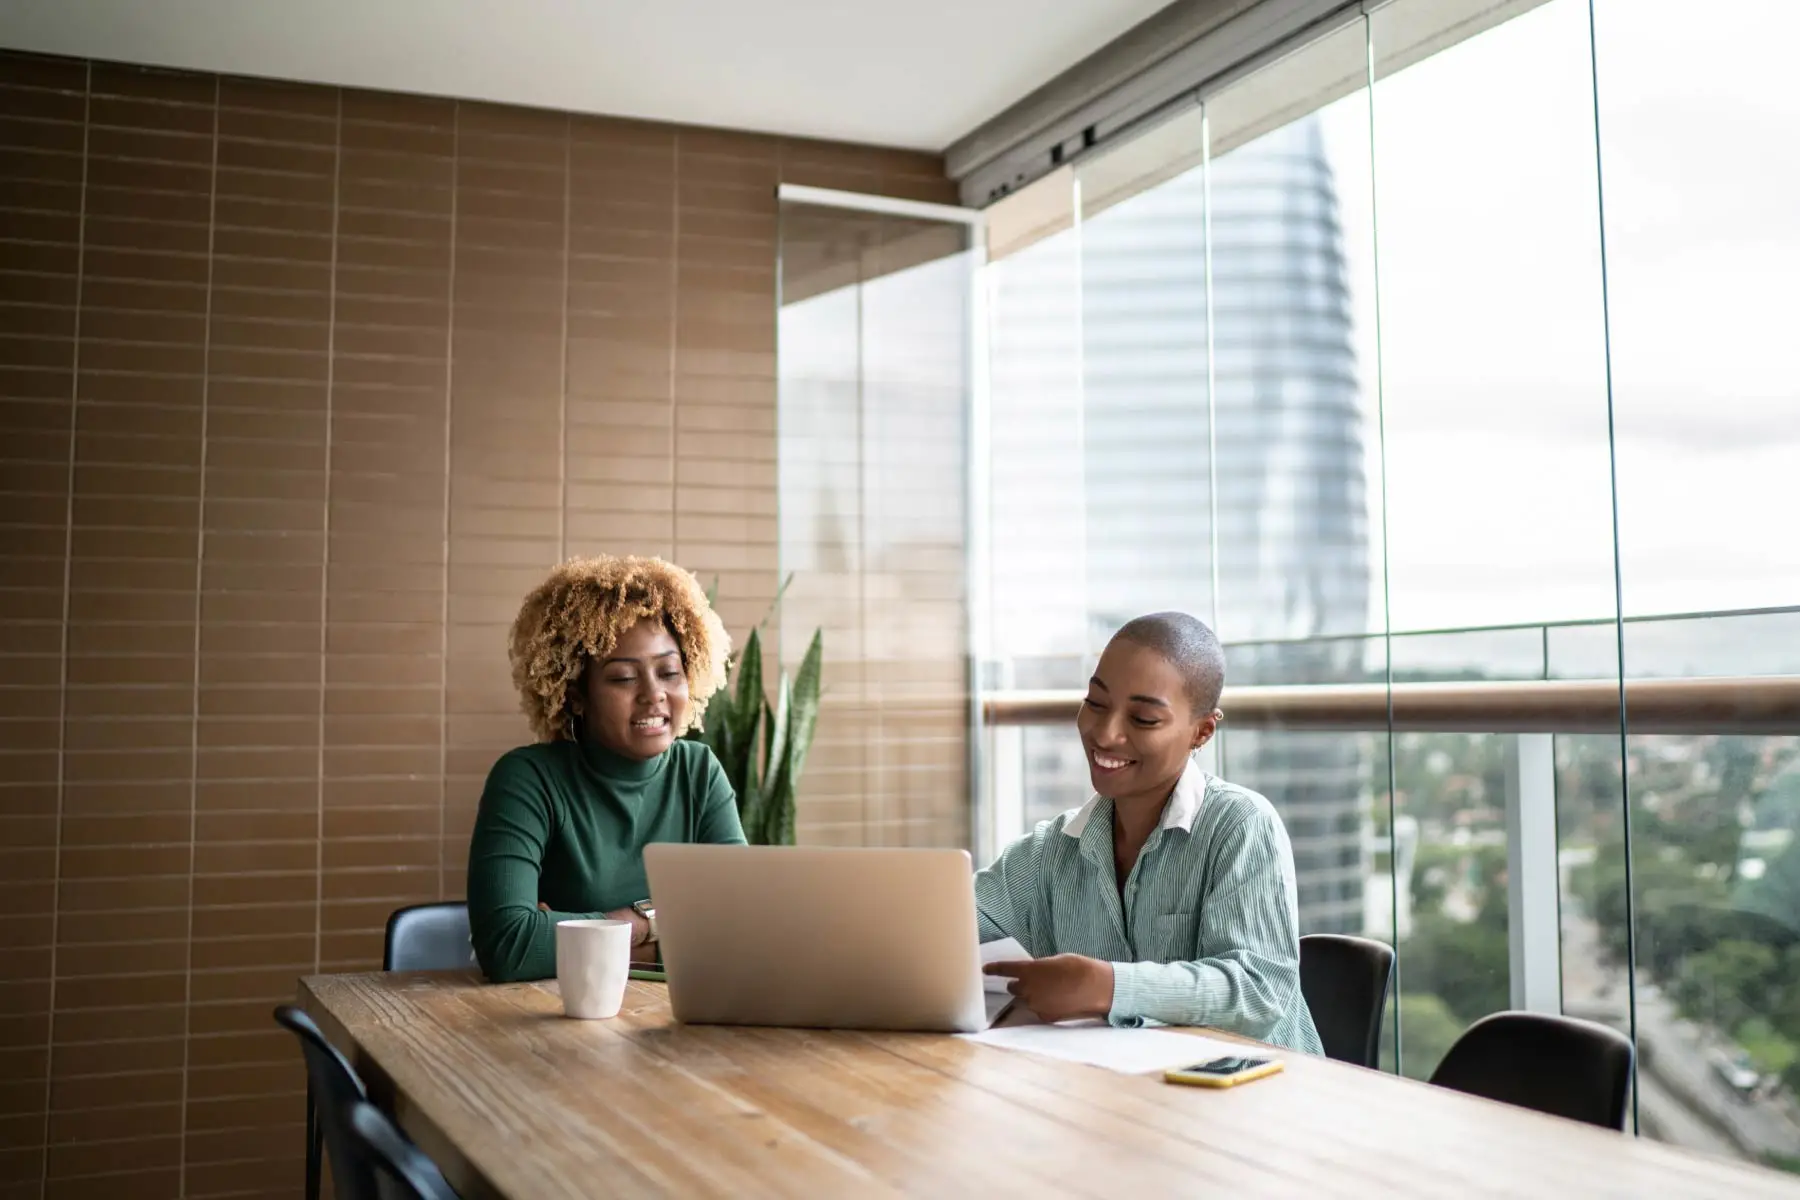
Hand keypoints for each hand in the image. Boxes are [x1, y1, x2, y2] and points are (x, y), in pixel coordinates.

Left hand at [984, 954, 1114, 1022]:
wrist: (1096, 988)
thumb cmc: (1078, 968)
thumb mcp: (1055, 961)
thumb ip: (1039, 968)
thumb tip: (1033, 974)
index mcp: (1029, 971)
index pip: (1004, 969)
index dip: (993, 969)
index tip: (985, 969)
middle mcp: (1028, 990)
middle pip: (1013, 988)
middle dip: (1019, 984)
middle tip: (1033, 980)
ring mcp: (1036, 1005)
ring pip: (1025, 1000)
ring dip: (1031, 995)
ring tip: (1050, 990)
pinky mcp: (1045, 1017)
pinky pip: (1037, 1010)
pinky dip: (1043, 1005)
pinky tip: (1058, 1000)